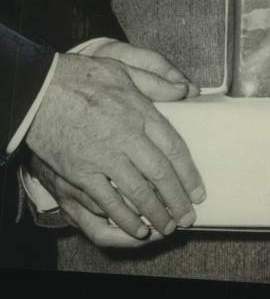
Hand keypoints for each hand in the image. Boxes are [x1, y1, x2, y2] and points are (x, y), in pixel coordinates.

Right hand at [25, 48, 205, 243]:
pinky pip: (107, 201)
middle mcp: (127, 137)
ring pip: (138, 191)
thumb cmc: (84, 76)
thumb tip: (187, 90)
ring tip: (168, 226)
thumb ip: (158, 82)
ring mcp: (104, 157)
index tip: (198, 190)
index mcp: (141, 113)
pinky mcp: (80, 172)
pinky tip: (137, 229)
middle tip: (189, 216)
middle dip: (177, 199)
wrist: (41, 89)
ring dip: (156, 212)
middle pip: (161, 174)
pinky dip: (124, 217)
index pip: (174, 147)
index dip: (189, 173)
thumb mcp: (126, 69)